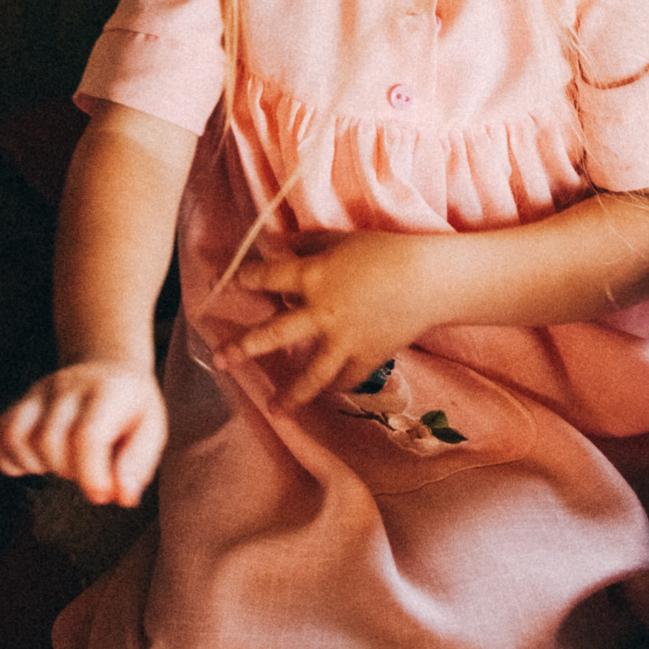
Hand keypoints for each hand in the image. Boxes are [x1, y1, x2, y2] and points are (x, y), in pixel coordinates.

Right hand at [0, 361, 166, 507]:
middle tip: (89, 472)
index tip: (103, 494)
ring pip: (17, 437)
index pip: (86, 436)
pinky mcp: (20, 402)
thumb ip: (138, 463)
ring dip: (39, 464)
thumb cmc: (132, 407)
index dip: (92, 475)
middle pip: (49, 441)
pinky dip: (9, 458)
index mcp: (107, 390)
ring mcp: (39, 392)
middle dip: (69, 472)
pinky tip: (36, 462)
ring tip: (64, 463)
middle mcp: (68, 385)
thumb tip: (121, 496)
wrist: (108, 367)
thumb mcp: (152, 428)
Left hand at [215, 230, 443, 411]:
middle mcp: (321, 311)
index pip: (267, 277)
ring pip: (311, 373)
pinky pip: (346, 378)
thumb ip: (310, 244)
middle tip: (221, 360)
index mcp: (312, 276)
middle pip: (274, 333)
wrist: (427, 278)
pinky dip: (336, 386)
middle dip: (244, 347)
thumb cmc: (384, 251)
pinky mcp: (367, 357)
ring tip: (273, 409)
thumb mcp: (341, 239)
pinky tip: (326, 393)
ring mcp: (344, 340)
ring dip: (290, 393)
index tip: (226, 284)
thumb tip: (284, 246)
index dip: (245, 279)